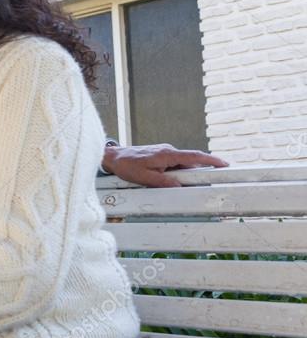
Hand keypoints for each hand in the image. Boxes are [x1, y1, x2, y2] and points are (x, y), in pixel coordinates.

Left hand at [102, 143, 227, 187]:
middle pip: (191, 161)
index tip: (224, 164)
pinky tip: (171, 178)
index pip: (194, 156)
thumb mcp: (144, 177)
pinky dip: (178, 170)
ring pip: (182, 163)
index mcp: (167, 154)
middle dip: (201, 170)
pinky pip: (175, 163)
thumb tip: (179, 186)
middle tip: (211, 179)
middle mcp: (168, 150)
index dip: (211, 160)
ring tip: (184, 182)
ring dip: (186, 172)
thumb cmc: (126, 165)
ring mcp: (165, 152)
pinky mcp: (161, 155)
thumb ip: (162, 182)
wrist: (113, 157)